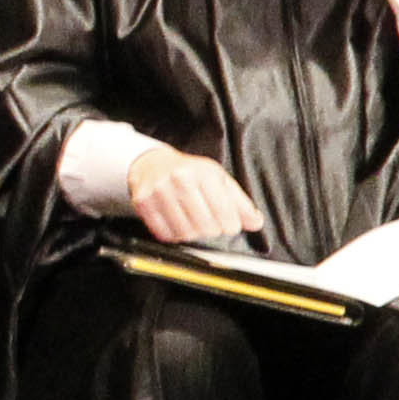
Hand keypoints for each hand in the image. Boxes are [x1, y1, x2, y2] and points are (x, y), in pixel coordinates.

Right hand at [126, 144, 270, 247]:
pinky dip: (173, 235)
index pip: (225, 214)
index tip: (228, 224)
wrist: (152, 163)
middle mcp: (181, 180)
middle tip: (209, 224)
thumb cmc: (189, 172)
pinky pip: (163, 233)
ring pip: (185, 232)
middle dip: (212, 230)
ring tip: (192, 223)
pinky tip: (176, 224)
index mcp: (204, 173)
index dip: (231, 225)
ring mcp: (159, 191)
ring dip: (192, 234)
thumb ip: (240, 202)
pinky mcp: (143, 202)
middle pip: (206, 226)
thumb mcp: (218, 179)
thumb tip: (255, 223)